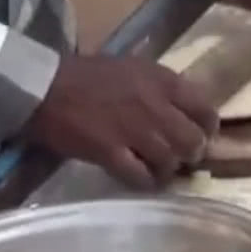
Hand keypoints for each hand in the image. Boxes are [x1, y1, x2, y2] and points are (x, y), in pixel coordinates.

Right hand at [22, 54, 218, 189]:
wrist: (44, 86)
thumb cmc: (87, 75)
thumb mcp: (134, 68)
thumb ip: (161, 88)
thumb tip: (184, 111)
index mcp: (162, 81)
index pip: (205, 110)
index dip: (206, 128)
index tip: (200, 135)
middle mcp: (155, 106)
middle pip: (193, 141)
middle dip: (190, 153)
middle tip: (179, 157)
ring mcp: (133, 131)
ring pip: (170, 162)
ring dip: (166, 169)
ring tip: (156, 169)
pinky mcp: (111, 154)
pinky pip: (141, 178)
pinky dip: (145, 182)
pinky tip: (139, 179)